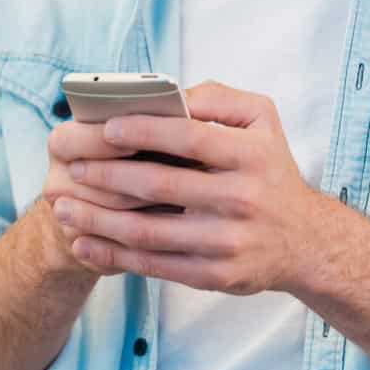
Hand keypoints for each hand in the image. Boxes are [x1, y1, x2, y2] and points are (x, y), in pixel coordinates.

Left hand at [49, 82, 320, 294]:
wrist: (305, 241)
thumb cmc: (270, 170)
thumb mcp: (262, 121)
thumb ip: (219, 98)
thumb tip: (172, 93)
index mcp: (251, 156)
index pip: (190, 137)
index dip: (145, 130)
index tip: (106, 127)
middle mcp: (241, 199)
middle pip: (162, 185)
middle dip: (109, 175)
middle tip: (74, 167)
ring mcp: (228, 242)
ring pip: (150, 231)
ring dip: (99, 219)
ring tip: (64, 206)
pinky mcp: (215, 275)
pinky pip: (156, 265)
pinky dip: (114, 255)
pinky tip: (84, 243)